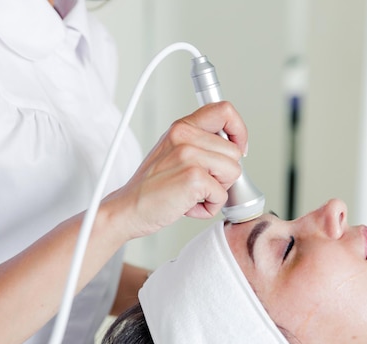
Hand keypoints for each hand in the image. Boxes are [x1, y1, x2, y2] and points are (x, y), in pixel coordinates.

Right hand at [105, 101, 247, 237]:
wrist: (127, 208)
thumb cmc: (151, 187)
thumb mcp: (172, 152)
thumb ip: (199, 143)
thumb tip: (234, 148)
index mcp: (182, 127)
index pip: (225, 110)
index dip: (239, 130)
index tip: (238, 148)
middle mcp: (185, 136)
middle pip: (235, 152)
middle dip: (224, 173)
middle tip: (200, 182)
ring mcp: (189, 155)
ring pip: (234, 173)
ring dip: (217, 190)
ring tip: (193, 193)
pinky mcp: (193, 178)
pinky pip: (222, 195)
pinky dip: (209, 207)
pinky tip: (188, 204)